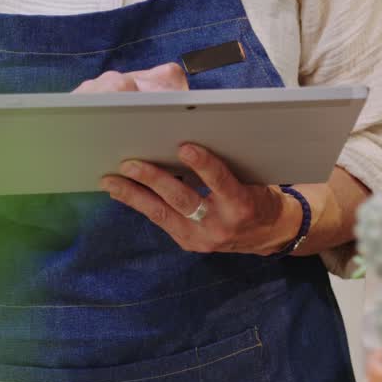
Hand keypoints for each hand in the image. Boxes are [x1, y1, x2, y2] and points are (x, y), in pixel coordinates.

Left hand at [75, 63, 302, 254]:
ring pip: (162, 214)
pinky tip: (123, 193)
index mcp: (242, 205)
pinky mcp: (188, 243)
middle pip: (182, 199)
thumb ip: (227, 165)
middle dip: (153, 179)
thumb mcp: (252, 178)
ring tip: (112, 181)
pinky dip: (141, 204)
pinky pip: (161, 221)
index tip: (185, 147)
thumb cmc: (260, 196)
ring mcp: (201, 238)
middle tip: (130, 163)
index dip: (203, 164)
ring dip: (134, 195)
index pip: (221, 182)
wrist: (270, 234)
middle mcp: (220, 225)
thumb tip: (190, 138)